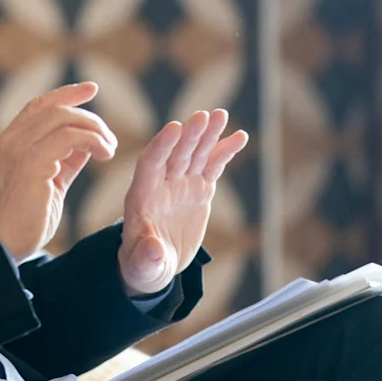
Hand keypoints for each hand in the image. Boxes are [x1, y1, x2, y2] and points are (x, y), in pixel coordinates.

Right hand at [0, 83, 116, 258]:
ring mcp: (18, 148)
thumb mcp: (49, 184)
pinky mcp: (31, 162)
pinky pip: (69, 137)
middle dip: (87, 113)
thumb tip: (87, 145)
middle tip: (109, 137)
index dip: (66, 94)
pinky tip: (105, 154)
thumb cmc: (25, 221)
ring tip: (110, 149)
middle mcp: (10, 140)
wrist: (1, 246)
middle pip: (53, 106)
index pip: (39, 106)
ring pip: (63, 117)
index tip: (91, 88)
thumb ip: (64, 161)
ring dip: (94, 129)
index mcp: (9, 143)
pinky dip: (93, 140)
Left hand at [118, 110, 249, 295]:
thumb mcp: (142, 264)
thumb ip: (146, 255)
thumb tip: (153, 248)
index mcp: (141, 197)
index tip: (174, 128)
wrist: (155, 265)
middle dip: (189, 135)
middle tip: (203, 116)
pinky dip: (225, 152)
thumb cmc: (142, 265)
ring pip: (195, 155)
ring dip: (208, 135)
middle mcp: (161, 185)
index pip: (150, 164)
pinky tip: (239, 136)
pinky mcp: (198, 190)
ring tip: (221, 115)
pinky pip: (213, 167)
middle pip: (176, 154)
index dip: (162, 146)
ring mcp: (181, 185)